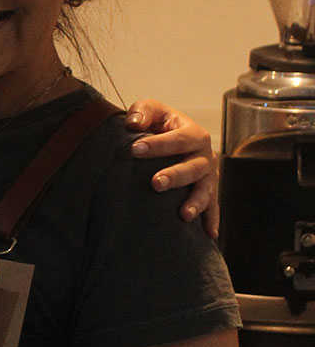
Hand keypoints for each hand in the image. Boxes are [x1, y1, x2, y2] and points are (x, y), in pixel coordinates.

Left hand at [125, 100, 218, 237]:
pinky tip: (209, 236)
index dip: (157, 144)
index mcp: (192, 133)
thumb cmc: (160, 125)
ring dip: (195, 202)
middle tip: (155, 183)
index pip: (178, 138)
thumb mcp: (152, 111)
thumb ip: (143, 111)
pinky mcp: (207, 193)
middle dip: (175, 176)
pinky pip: (212, 208)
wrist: (172, 140)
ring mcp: (208, 177)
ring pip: (205, 190)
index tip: (135, 149)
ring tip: (184, 215)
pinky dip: (212, 221)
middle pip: (193, 167)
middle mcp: (204, 155)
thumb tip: (133, 123)